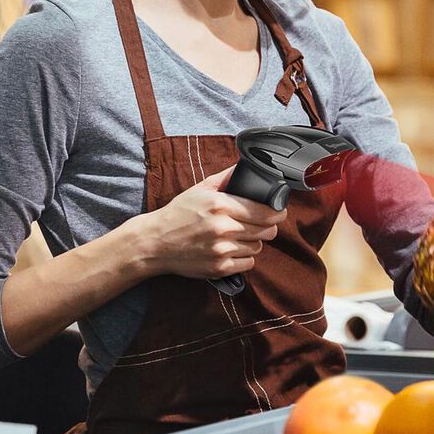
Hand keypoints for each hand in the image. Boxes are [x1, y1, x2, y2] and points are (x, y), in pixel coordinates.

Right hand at [135, 164, 286, 280]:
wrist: (155, 242)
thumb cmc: (179, 213)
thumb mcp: (201, 189)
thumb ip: (226, 177)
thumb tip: (247, 165)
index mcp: (221, 205)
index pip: (265, 211)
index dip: (277, 211)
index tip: (279, 210)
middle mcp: (223, 228)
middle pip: (266, 230)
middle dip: (268, 226)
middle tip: (261, 222)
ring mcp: (221, 249)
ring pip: (257, 247)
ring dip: (254, 241)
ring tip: (242, 235)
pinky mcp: (219, 268)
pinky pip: (248, 263)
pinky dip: (245, 257)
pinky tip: (234, 249)